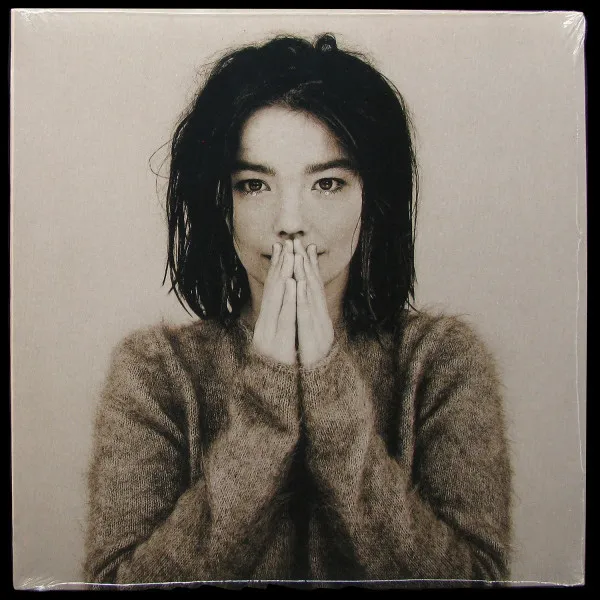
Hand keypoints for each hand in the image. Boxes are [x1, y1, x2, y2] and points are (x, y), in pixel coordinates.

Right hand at [252, 240, 296, 364]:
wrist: (272, 397)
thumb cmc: (277, 371)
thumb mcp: (277, 346)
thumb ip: (278, 325)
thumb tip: (283, 305)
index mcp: (265, 326)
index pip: (271, 292)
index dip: (276, 269)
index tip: (282, 248)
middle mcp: (264, 328)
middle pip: (272, 292)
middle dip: (280, 267)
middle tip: (286, 243)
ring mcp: (269, 336)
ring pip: (276, 301)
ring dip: (283, 276)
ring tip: (289, 257)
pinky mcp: (277, 344)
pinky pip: (284, 318)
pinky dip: (287, 299)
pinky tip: (292, 284)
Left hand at [293, 238, 334, 366]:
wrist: (321, 386)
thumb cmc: (314, 362)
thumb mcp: (309, 336)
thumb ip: (307, 317)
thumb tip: (303, 298)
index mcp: (319, 319)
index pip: (315, 289)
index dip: (310, 266)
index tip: (305, 246)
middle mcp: (322, 321)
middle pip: (315, 289)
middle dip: (307, 264)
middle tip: (300, 242)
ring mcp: (319, 330)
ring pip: (312, 299)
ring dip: (306, 276)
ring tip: (300, 257)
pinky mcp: (313, 340)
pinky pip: (307, 317)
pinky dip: (303, 299)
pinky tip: (299, 285)